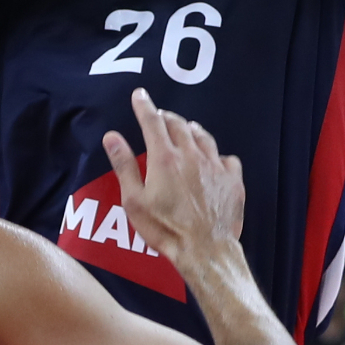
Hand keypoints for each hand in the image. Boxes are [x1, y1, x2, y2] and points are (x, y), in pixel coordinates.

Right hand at [102, 88, 243, 269]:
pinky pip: (226, 158)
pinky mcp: (232, 180)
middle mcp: (191, 155)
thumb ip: (124, 165)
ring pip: (203, 137)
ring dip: (191, 129)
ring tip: (185, 130)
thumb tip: (112, 136)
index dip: (144, 106)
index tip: (140, 95)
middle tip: (160, 117)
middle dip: (167, 117)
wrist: (204, 249)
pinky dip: (216, 154)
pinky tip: (213, 160)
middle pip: (179, 125)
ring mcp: (215, 166)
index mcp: (165, 158)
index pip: (152, 121)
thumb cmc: (164, 229)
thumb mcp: (134, 200)